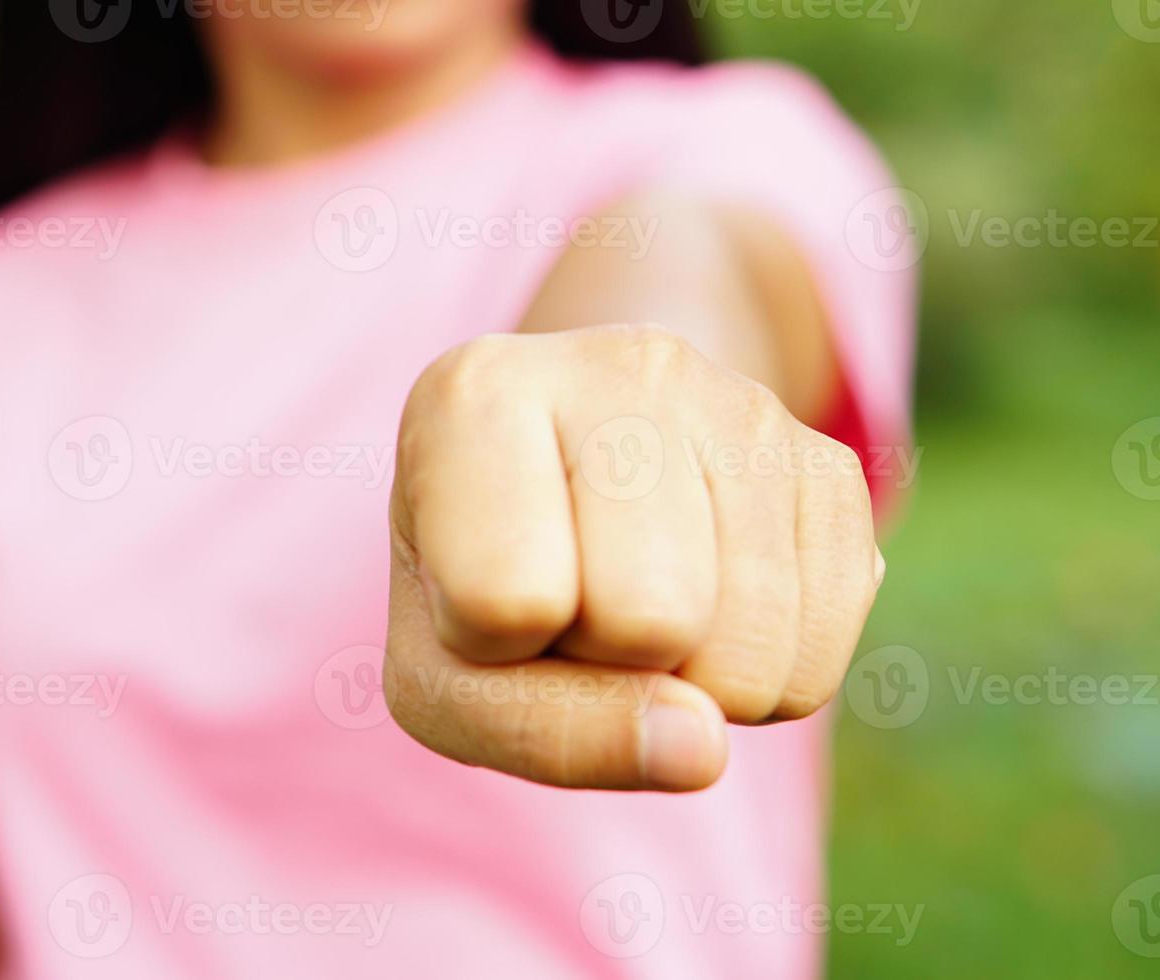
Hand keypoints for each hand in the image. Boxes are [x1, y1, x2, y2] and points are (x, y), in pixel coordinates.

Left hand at [384, 324, 883, 791]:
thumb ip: (538, 730)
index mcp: (475, 395)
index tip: (481, 588)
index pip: (507, 598)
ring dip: (691, 684)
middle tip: (574, 602)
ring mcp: (740, 400)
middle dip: (609, 660)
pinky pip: (819, 656)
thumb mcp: (446, 675)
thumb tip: (705, 748)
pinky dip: (761, 681)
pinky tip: (709, 607)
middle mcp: (619, 365)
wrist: (568, 485)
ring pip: (751, 651)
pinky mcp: (825, 461)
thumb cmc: (478, 588)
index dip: (494, 642)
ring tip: (636, 605)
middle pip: (650, 617)